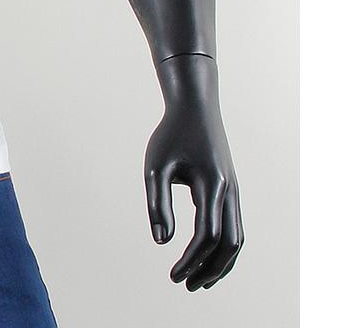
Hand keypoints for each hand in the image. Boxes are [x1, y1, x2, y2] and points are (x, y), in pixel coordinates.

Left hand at [144, 54, 243, 290]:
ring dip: (221, 264)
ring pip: (238, 239)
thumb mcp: (156, 166)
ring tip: (198, 281)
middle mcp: (230, 191)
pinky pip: (236, 227)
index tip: (173, 274)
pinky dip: (225, 249)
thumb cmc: (171, 134)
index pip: (206, 235)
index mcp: (211, 184)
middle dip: (209, 270)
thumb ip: (158, 203)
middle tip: (186, 286)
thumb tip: (162, 242)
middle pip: (228, 244)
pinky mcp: (233, 190)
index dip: (190, 259)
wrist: (196, 108)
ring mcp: (235, 191)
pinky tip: (207, 257)